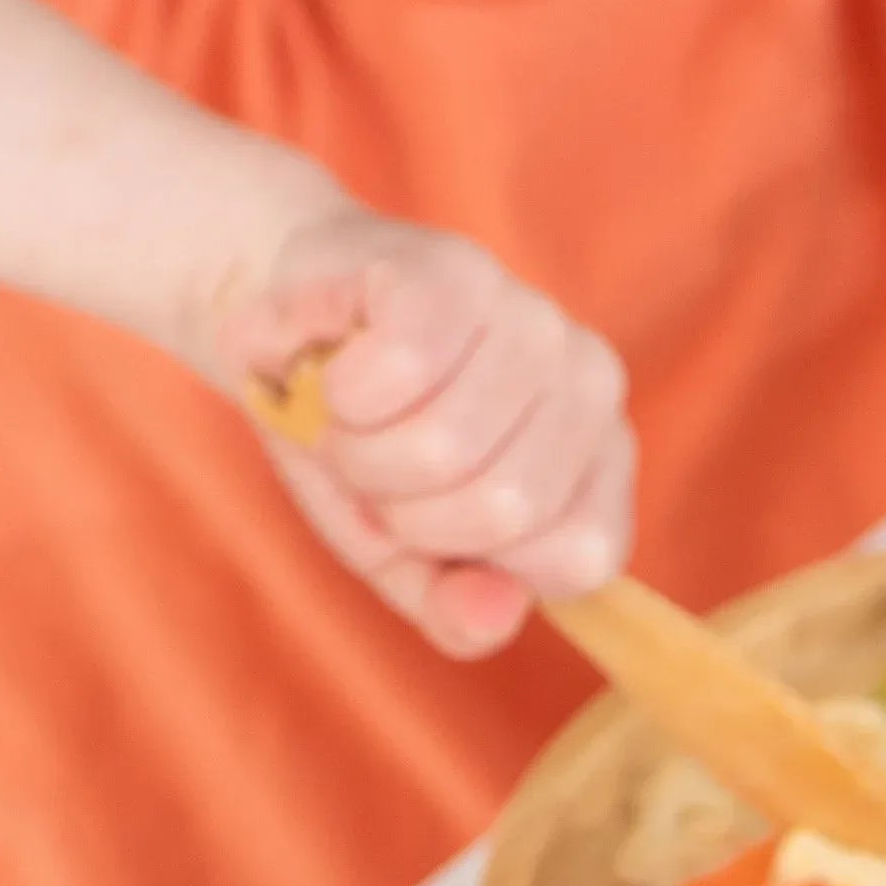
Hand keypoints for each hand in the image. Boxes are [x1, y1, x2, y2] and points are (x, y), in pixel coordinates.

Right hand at [211, 203, 634, 657]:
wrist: (285, 336)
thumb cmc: (365, 450)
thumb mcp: (408, 558)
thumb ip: (458, 610)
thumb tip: (495, 616)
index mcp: (600, 462)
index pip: (580, 558)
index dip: (479, 559)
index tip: (433, 521)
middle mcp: (590, 382)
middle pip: (502, 506)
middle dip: (403, 509)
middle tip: (374, 464)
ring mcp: (531, 317)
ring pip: (444, 445)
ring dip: (359, 451)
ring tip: (350, 418)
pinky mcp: (454, 269)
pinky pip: (400, 370)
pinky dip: (340, 392)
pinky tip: (338, 367)